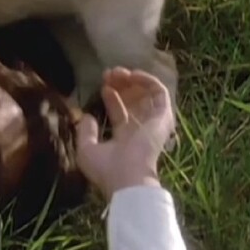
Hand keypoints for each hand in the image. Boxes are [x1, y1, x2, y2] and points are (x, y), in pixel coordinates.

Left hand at [74, 67, 175, 199]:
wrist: (127, 178)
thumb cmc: (106, 168)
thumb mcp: (86, 150)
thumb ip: (85, 132)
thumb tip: (87, 116)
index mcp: (125, 139)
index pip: (121, 112)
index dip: (111, 97)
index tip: (102, 85)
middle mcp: (141, 129)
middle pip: (134, 101)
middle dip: (121, 85)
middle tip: (108, 73)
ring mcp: (153, 122)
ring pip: (147, 94)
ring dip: (133, 80)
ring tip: (118, 72)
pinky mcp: (163, 116)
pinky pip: (160, 93)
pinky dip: (148, 80)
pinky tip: (133, 75)